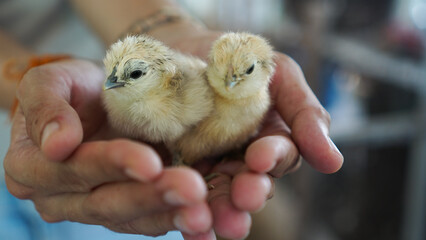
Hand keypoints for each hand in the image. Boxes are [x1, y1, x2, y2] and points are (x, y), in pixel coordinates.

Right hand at [4, 59, 212, 236]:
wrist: (97, 102)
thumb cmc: (75, 88)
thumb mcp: (51, 81)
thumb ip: (45, 105)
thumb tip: (57, 144)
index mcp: (32, 166)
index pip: (73, 168)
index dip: (111, 165)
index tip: (151, 162)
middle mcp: (59, 197)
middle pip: (105, 202)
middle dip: (151, 196)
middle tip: (192, 189)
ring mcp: (92, 209)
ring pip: (130, 219)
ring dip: (168, 215)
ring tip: (201, 212)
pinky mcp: (123, 212)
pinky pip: (148, 223)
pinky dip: (175, 220)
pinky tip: (200, 219)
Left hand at [159, 28, 343, 238]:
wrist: (177, 50)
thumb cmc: (234, 60)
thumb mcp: (277, 73)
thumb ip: (305, 114)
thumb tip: (334, 164)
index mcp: (270, 139)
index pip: (279, 156)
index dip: (273, 157)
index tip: (260, 156)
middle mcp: (241, 160)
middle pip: (250, 185)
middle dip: (248, 193)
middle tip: (244, 198)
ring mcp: (207, 168)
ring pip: (218, 197)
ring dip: (220, 211)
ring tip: (213, 221)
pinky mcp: (175, 172)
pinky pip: (182, 197)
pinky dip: (186, 215)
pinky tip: (189, 226)